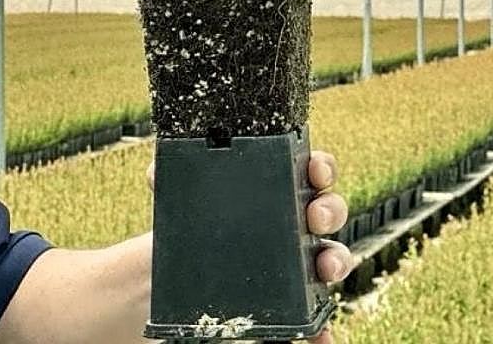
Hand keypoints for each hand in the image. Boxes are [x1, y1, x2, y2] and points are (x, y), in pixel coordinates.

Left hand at [145, 149, 353, 343]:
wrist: (175, 271)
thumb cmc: (188, 225)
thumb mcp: (177, 197)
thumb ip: (167, 176)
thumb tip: (156, 172)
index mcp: (276, 187)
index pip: (311, 169)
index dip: (321, 166)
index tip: (314, 170)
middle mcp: (294, 222)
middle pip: (329, 210)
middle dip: (330, 209)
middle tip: (314, 216)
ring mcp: (297, 260)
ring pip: (331, 256)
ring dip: (336, 260)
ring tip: (324, 267)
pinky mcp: (290, 298)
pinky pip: (314, 314)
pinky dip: (322, 328)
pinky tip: (321, 338)